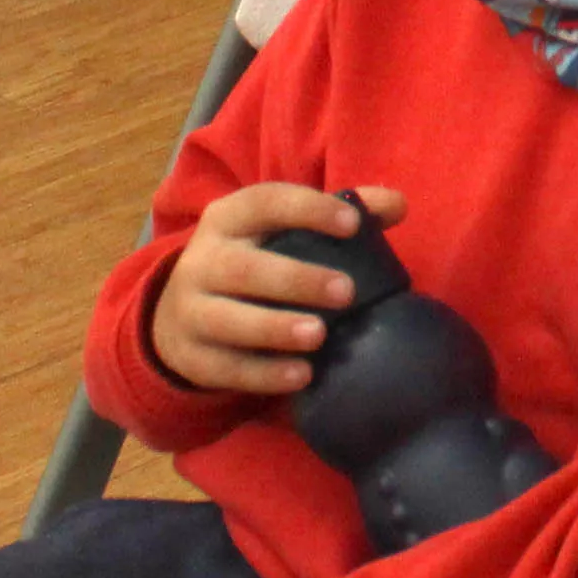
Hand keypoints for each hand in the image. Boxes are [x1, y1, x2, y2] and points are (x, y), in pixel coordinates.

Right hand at [149, 182, 385, 394]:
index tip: (353, 224)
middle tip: (347, 291)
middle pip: (244, 268)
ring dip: (274, 328)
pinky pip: (226, 368)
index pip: (264, 202)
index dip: (308, 209)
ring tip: (320, 335)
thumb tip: (398, 205)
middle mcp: (202, 261)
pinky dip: (264, 374)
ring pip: (227, 319)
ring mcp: (191, 311)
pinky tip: (302, 376)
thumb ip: (339, 213)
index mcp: (228, 219)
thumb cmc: (253, 261)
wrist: (179, 314)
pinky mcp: (193, 356)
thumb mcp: (281, 230)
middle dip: (296, 279)